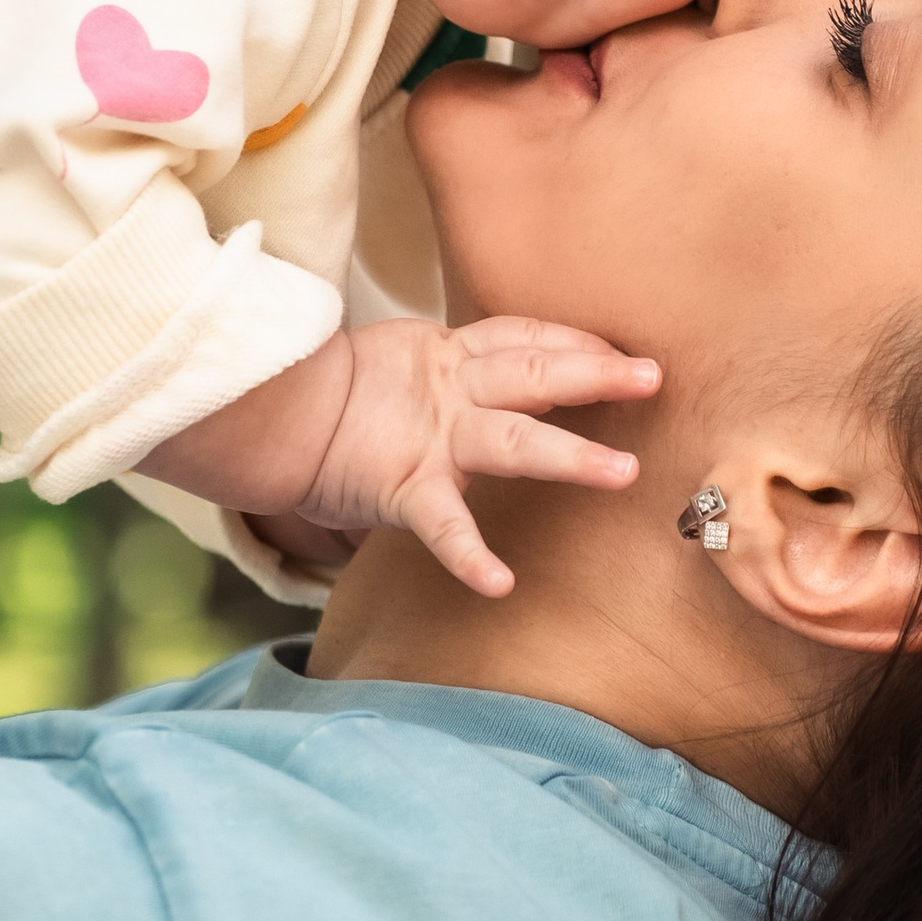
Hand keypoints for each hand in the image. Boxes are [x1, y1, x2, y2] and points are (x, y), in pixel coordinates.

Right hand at [301, 316, 658, 597]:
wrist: (267, 422)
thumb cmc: (340, 403)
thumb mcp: (406, 368)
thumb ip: (460, 370)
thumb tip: (526, 378)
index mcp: (450, 358)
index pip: (524, 336)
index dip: (576, 338)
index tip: (625, 346)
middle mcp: (450, 391)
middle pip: (535, 372)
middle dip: (596, 372)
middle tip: (654, 377)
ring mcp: (430, 438)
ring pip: (513, 439)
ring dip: (571, 455)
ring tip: (622, 473)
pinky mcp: (401, 486)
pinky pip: (442, 525)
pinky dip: (470, 556)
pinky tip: (501, 584)